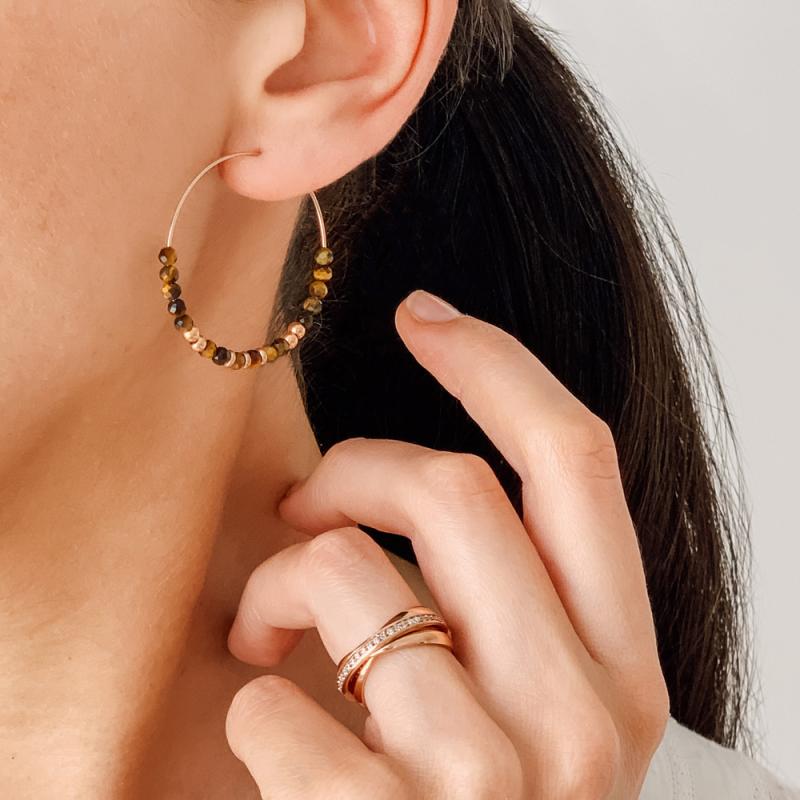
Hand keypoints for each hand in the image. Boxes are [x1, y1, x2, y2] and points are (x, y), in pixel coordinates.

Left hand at [225, 289, 668, 798]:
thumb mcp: (527, 693)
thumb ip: (502, 592)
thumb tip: (417, 467)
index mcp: (624, 664)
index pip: (575, 460)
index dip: (495, 365)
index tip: (421, 312)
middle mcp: (583, 716)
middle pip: (452, 488)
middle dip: (349, 467)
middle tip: (297, 504)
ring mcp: (494, 786)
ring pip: (347, 573)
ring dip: (278, 585)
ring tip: (263, 632)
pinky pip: (278, 706)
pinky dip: (250, 702)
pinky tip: (266, 731)